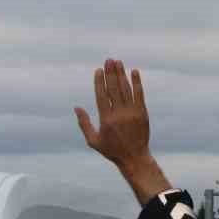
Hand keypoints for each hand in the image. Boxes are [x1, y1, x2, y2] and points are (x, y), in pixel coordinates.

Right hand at [75, 59, 170, 203]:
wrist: (134, 158)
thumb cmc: (111, 150)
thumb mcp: (93, 141)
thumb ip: (84, 124)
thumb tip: (76, 108)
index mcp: (106, 119)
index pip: (102, 95)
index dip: (100, 81)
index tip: (99, 70)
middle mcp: (119, 114)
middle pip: (114, 88)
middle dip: (111, 73)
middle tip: (109, 60)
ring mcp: (132, 112)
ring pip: (126, 89)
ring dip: (122, 74)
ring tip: (118, 62)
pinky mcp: (142, 113)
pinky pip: (139, 94)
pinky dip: (137, 82)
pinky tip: (134, 72)